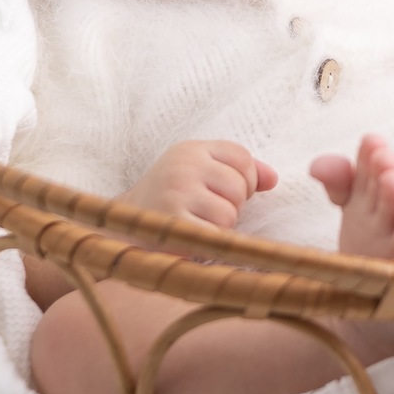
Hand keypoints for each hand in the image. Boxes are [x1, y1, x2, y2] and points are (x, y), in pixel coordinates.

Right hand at [117, 140, 277, 238]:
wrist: (120, 226)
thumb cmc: (170, 199)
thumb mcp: (199, 172)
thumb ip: (239, 170)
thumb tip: (273, 179)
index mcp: (190, 149)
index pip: (242, 158)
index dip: (245, 180)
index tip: (225, 192)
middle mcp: (183, 166)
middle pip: (239, 187)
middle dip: (232, 206)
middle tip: (207, 212)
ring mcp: (176, 194)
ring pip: (229, 214)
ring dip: (220, 228)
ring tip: (197, 224)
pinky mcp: (173, 225)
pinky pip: (215, 236)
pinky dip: (210, 243)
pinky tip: (192, 239)